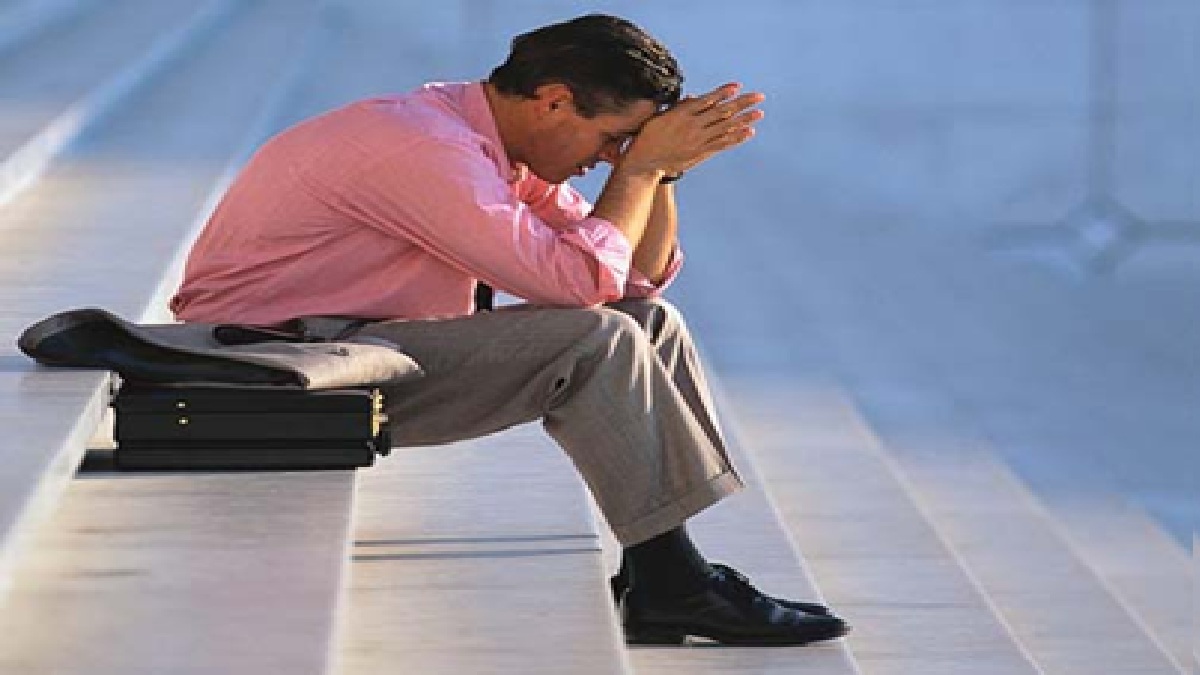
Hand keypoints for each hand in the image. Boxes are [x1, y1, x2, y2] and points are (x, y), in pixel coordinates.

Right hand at [621, 83, 764, 176]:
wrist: (644, 162)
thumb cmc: (648, 137)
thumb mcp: (660, 117)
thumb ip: (679, 108)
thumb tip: (693, 98)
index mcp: (682, 113)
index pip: (708, 100)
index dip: (723, 93)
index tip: (737, 87)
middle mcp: (693, 125)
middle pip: (723, 111)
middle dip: (742, 103)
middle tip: (759, 97)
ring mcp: (698, 140)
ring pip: (726, 127)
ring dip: (744, 119)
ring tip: (759, 113)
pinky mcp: (700, 153)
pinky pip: (722, 144)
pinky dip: (736, 137)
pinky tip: (748, 132)